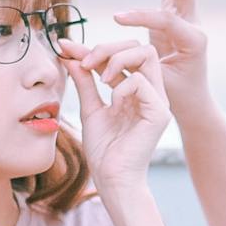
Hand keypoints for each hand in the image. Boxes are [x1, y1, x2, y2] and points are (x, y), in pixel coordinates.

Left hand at [61, 36, 169, 189]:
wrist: (112, 178)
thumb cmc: (104, 150)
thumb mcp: (90, 107)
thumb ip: (84, 81)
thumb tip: (70, 55)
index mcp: (137, 90)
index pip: (122, 53)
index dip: (94, 47)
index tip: (66, 47)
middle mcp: (151, 91)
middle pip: (139, 46)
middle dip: (107, 47)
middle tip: (84, 62)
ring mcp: (158, 100)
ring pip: (146, 54)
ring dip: (116, 59)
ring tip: (100, 79)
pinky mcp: (159, 112)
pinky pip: (141, 81)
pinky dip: (121, 86)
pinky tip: (113, 104)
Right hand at [109, 0, 211, 119]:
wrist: (193, 100)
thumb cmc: (172, 96)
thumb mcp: (150, 84)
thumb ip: (123, 68)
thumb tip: (85, 59)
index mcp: (193, 42)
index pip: (167, 20)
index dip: (140, 17)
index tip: (116, 18)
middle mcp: (195, 27)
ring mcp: (189, 20)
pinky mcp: (179, 18)